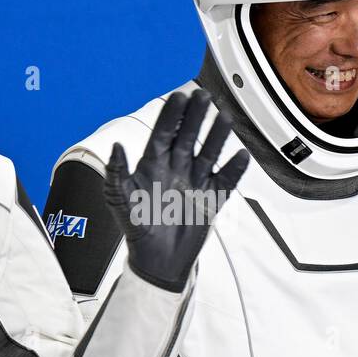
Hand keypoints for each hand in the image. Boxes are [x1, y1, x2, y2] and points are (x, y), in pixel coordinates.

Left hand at [104, 88, 248, 292]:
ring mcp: (195, 182)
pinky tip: (241, 155)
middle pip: (188, 137)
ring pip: (209, 153)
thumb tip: (116, 146)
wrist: (158, 261)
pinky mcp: (211, 199)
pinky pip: (226, 181)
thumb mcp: (120, 200)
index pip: (163, 133)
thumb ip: (116, 173)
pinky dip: (234, 169)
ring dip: (217, 136)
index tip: (179, 96)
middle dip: (195, 116)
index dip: (171, 116)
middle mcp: (176, 169)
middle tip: (203, 95)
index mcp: (153, 165)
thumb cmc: (136, 229)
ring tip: (225, 117)